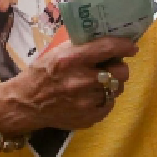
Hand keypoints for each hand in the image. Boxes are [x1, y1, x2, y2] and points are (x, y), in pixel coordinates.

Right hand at [0, 36, 137, 134]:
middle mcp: (80, 80)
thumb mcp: (56, 52)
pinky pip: (109, 105)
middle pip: (120, 72)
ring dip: (112, 84)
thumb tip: (107, 39)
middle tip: (113, 66)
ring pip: (116, 89)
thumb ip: (81, 46)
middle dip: (120, 67)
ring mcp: (85, 102)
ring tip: (99, 82)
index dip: (124, 46)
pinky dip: (104, 99)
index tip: (131, 47)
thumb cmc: (41, 73)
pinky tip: (92, 96)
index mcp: (71, 59)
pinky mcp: (89, 117)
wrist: (26, 104)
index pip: (107, 49)